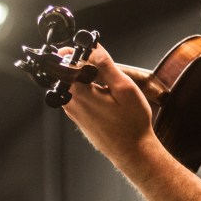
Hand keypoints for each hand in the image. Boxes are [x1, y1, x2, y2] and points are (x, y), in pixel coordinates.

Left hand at [61, 44, 156, 168]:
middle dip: (84, 64)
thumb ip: (105, 65)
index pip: (67, 61)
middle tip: (103, 65)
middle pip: (68, 71)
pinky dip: (89, 89)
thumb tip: (92, 47)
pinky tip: (107, 97)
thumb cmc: (132, 123)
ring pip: (73, 84)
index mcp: (79, 93)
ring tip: (108, 82)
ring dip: (88, 77)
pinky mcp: (78, 117)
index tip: (91, 48)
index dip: (79, 50)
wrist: (132, 152)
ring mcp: (72, 112)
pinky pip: (77, 95)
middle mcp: (70, 102)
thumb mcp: (124, 88)